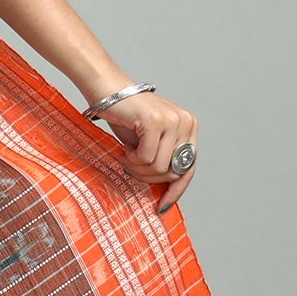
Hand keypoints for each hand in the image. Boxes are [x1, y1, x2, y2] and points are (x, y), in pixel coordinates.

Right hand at [89, 88, 198, 214]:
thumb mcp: (150, 142)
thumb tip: (167, 191)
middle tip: (131, 166)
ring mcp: (173, 120)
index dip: (176, 189)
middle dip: (149, 177)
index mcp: (189, 127)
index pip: (189, 167)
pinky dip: (132, 158)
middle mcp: (186, 122)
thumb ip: (163, 159)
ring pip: (159, 167)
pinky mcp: (155, 121)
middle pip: (172, 171)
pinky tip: (126, 146)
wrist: (107, 90)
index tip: (162, 205)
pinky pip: (146, 158)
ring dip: (138, 168)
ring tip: (128, 155)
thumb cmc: (126, 117)